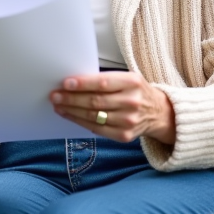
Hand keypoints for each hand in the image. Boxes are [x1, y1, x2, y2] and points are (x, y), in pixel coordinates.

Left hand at [50, 72, 175, 144]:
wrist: (158, 112)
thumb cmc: (136, 91)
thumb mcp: (127, 78)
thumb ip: (105, 79)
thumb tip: (74, 82)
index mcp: (132, 82)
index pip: (102, 83)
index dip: (82, 84)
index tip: (65, 83)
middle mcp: (132, 102)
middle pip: (95, 101)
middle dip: (71, 98)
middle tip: (55, 95)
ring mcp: (128, 121)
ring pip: (93, 116)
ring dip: (72, 111)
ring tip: (58, 105)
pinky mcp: (124, 135)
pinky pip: (96, 129)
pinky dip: (80, 122)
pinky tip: (69, 115)